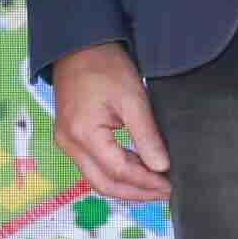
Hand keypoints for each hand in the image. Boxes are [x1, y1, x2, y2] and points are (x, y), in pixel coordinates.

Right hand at [48, 42, 169, 202]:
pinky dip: (116, 173)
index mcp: (83, 133)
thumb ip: (147, 136)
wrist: (78, 46)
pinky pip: (93, 167)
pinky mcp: (71, 139)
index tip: (170, 184)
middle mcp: (69, 144)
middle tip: (165, 192)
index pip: (118, 171)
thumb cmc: (103, 65)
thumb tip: (161, 167)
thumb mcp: (132, 98)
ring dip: (127, 186)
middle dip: (137, 193)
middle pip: (104, 184)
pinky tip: (137, 171)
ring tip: (155, 185)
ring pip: (97, 179)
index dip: (146, 182)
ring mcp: (67, 143)